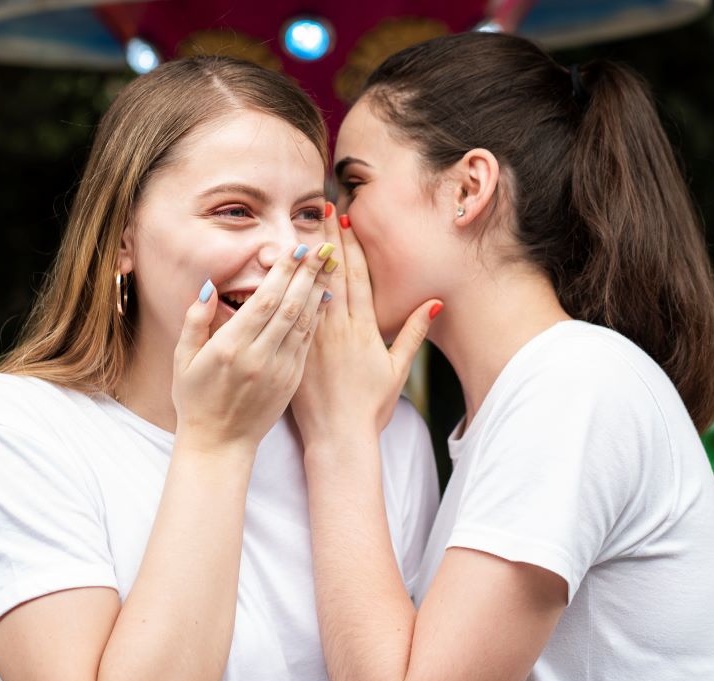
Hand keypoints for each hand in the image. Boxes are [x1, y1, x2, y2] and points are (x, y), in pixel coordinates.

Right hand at [172, 242, 335, 453]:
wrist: (220, 444)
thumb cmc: (196, 400)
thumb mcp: (183, 359)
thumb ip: (195, 320)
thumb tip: (209, 286)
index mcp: (231, 347)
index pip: (264, 301)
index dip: (283, 272)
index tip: (296, 248)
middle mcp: (259, 357)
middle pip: (290, 306)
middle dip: (308, 273)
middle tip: (323, 247)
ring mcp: (279, 370)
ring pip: (304, 323)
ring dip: (318, 291)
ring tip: (330, 265)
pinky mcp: (291, 381)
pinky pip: (307, 343)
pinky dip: (317, 318)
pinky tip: (325, 298)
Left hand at [291, 206, 440, 443]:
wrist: (339, 438)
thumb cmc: (370, 408)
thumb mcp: (398, 370)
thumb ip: (412, 333)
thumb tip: (433, 303)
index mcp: (364, 329)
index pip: (359, 277)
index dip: (353, 246)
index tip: (347, 220)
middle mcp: (339, 329)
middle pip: (334, 274)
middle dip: (329, 239)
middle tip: (323, 208)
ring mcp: (314, 338)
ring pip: (309, 288)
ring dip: (306, 256)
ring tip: (301, 226)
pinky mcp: (296, 351)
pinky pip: (290, 314)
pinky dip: (286, 289)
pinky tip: (280, 269)